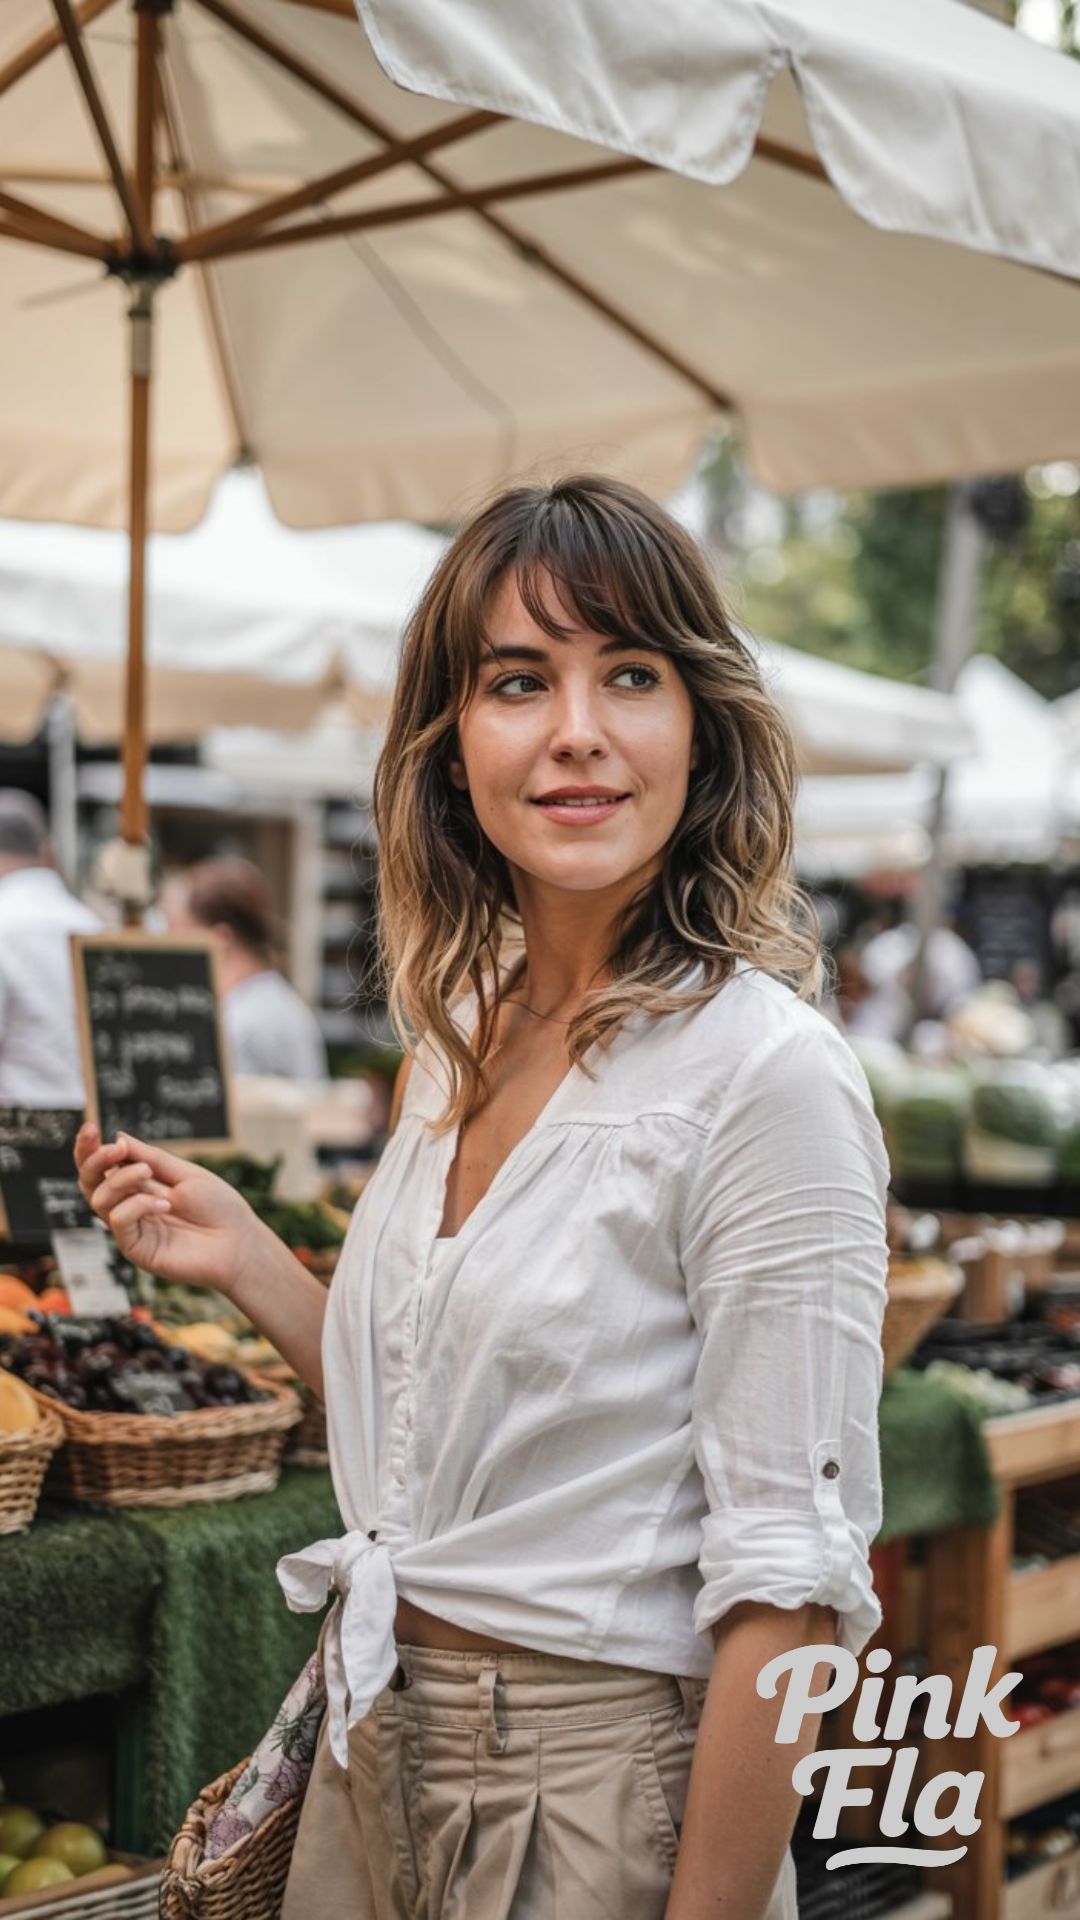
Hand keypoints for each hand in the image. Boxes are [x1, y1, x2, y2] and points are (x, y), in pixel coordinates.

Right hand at [75, 1123, 263, 1298]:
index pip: (103, 1167)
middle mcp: (130, 1206)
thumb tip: (119, 1137)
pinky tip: (164, 1204)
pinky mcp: (136, 1249)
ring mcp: (132, 1229)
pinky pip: (118, 1221)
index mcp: (141, 1186)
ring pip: (99, 1199)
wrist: (239, 1242)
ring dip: (122, 1180)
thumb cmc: (218, 1207)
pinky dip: (137, 1205)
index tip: (90, 1128)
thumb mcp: (185, 1173)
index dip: (89, 1149)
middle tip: (116, 1150)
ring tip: (148, 1174)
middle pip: (90, 1183)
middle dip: (94, 1160)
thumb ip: (151, 1158)